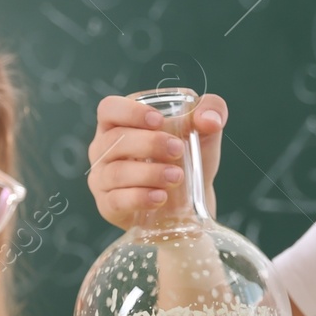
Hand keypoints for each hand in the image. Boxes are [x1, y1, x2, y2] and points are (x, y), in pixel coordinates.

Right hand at [87, 92, 226, 228]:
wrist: (190, 201)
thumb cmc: (187, 157)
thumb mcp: (204, 130)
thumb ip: (212, 110)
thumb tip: (210, 120)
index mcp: (119, 123)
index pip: (109, 109)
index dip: (129, 112)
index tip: (159, 121)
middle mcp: (104, 149)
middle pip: (114, 141)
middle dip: (148, 144)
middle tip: (178, 150)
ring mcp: (102, 179)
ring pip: (116, 172)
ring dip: (148, 173)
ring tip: (177, 177)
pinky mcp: (108, 206)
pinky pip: (116, 201)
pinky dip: (139, 198)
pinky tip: (160, 197)